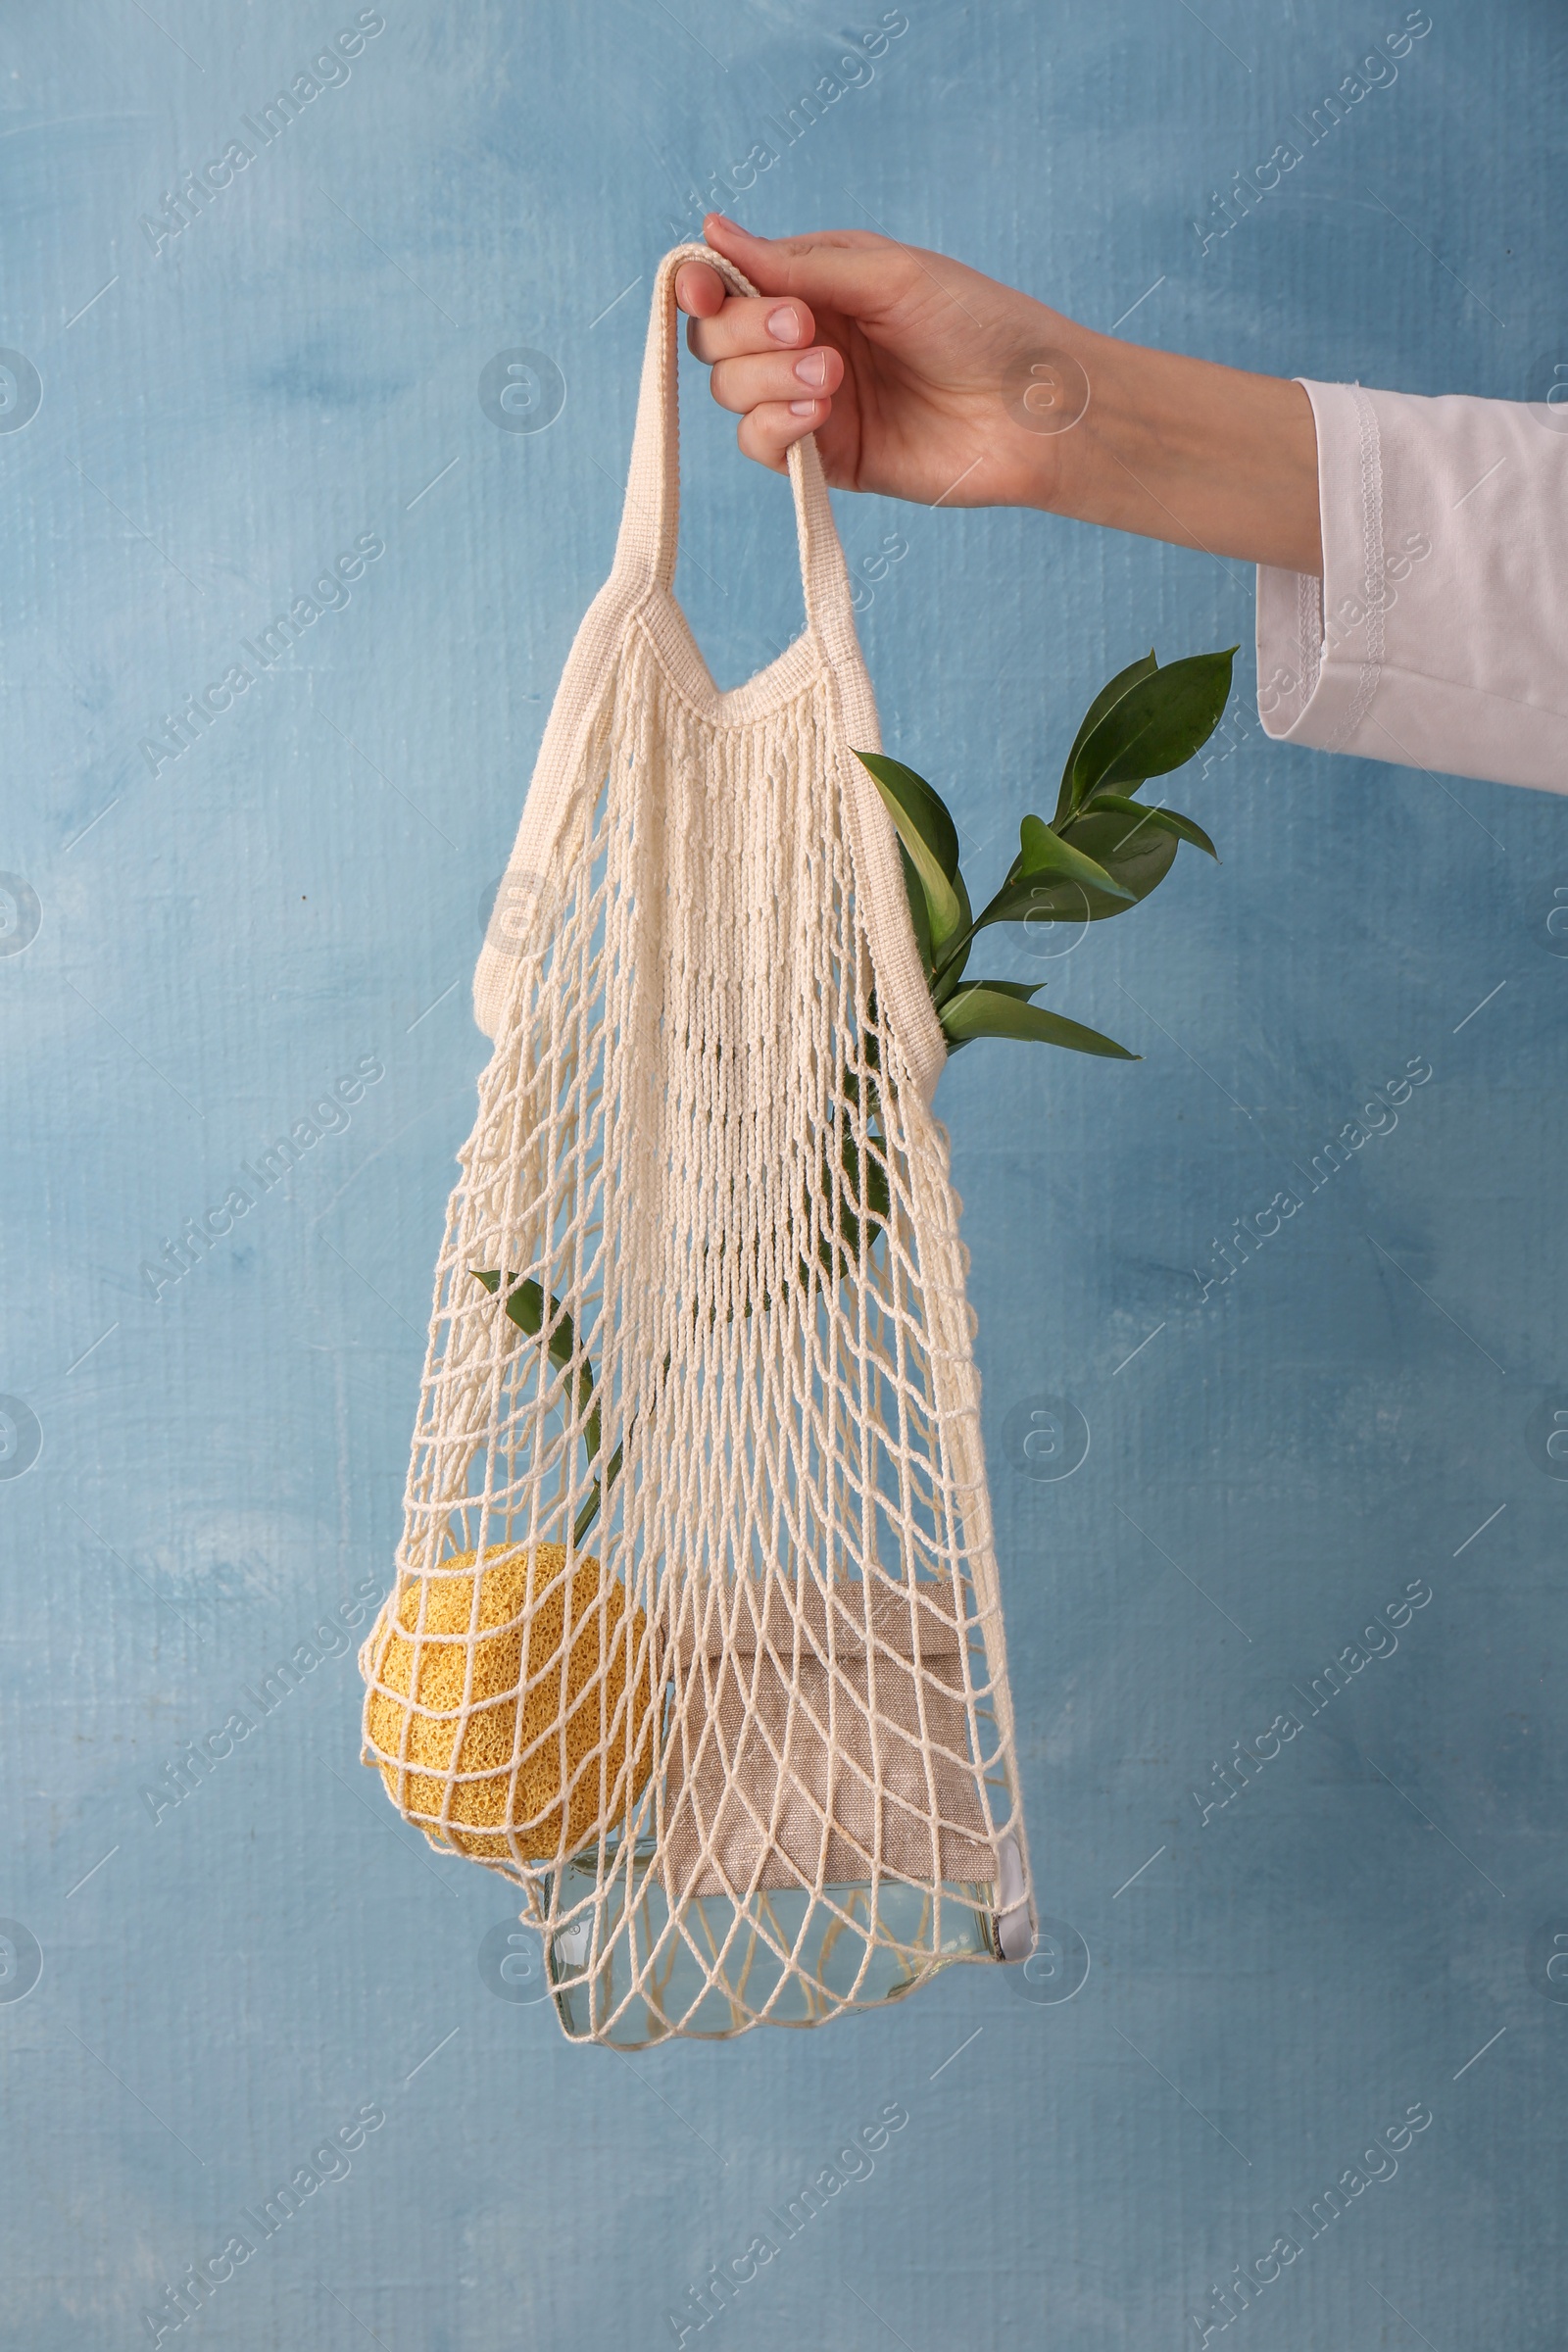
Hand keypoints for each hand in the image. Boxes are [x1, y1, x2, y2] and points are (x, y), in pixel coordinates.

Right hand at [675, 214, 1053, 509]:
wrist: (1033, 410)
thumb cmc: (978, 323)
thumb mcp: (886, 273)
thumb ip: (796, 263)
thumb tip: (711, 232)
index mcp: (816, 284)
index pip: (728, 283)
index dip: (701, 285)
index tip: (703, 289)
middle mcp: (805, 341)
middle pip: (716, 339)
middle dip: (743, 332)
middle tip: (806, 330)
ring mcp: (812, 402)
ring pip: (730, 392)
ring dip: (764, 379)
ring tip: (831, 375)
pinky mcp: (827, 460)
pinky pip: (761, 446)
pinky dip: (774, 427)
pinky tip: (818, 414)